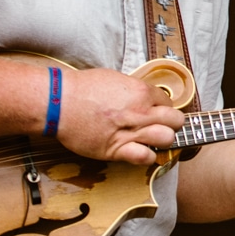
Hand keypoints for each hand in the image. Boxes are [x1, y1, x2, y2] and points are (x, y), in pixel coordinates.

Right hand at [53, 66, 184, 165]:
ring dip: (164, 140)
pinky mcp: (116, 149)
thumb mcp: (115, 79)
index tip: (159, 112)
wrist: (59, 102)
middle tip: (164, 126)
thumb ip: (134, 89)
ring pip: (166, 138)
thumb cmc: (82, 88)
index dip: (164, 108)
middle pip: (175, 120)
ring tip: (155, 140)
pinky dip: (148, 156)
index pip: (168, 102)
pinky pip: (145, 157)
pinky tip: (141, 152)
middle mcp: (139, 112)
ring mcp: (129, 132)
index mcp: (140, 91)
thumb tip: (144, 96)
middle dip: (173, 124)